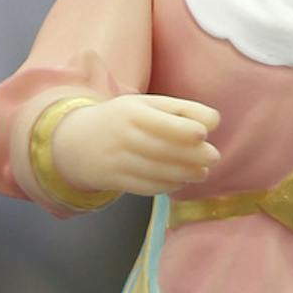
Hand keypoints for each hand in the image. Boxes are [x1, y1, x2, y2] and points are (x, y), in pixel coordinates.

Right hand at [49, 94, 220, 198]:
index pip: (160, 121)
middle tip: (214, 157)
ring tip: (202, 173)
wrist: (78, 142)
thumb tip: (215, 121)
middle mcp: (123, 136)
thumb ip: (181, 110)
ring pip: (155, 170)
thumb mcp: (146, 106)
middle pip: (160, 148)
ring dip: (183, 173)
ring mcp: (118, 160)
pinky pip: (145, 186)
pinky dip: (167, 185)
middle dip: (190, 155)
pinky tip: (182, 182)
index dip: (182, 128)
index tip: (204, 133)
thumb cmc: (124, 120)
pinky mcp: (116, 180)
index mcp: (132, 111)